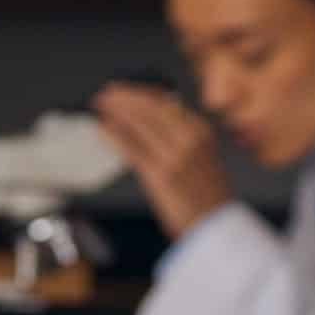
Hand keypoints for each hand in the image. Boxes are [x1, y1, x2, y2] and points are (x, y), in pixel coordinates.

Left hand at [94, 83, 233, 239]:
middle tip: (106, 93)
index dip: (140, 93)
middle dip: (124, 97)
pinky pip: (132, 150)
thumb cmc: (206, 193)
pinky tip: (102, 129)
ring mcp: (174, 156)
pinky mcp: (159, 175)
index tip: (124, 90)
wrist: (214, 224)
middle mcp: (188, 139)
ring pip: (139, 125)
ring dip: (116, 111)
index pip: (166, 102)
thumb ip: (181, 134)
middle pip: (150, 109)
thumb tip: (153, 117)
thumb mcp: (201, 154)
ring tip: (100, 105)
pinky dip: (115, 136)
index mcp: (200, 130)